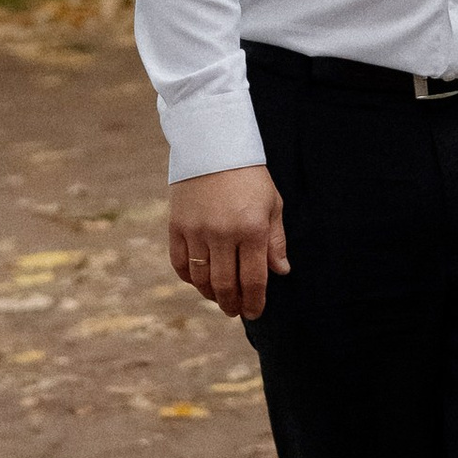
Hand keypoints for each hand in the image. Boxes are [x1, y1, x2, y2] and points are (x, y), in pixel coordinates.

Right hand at [169, 164, 288, 320]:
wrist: (213, 145)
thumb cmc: (249, 176)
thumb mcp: (272, 204)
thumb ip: (276, 240)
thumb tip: (281, 272)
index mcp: (252, 229)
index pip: (254, 279)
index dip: (255, 302)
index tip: (255, 312)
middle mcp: (223, 234)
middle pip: (226, 285)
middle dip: (232, 304)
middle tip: (236, 311)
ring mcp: (197, 231)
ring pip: (201, 279)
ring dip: (211, 294)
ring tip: (219, 298)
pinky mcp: (176, 226)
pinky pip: (180, 264)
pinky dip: (189, 278)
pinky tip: (199, 280)